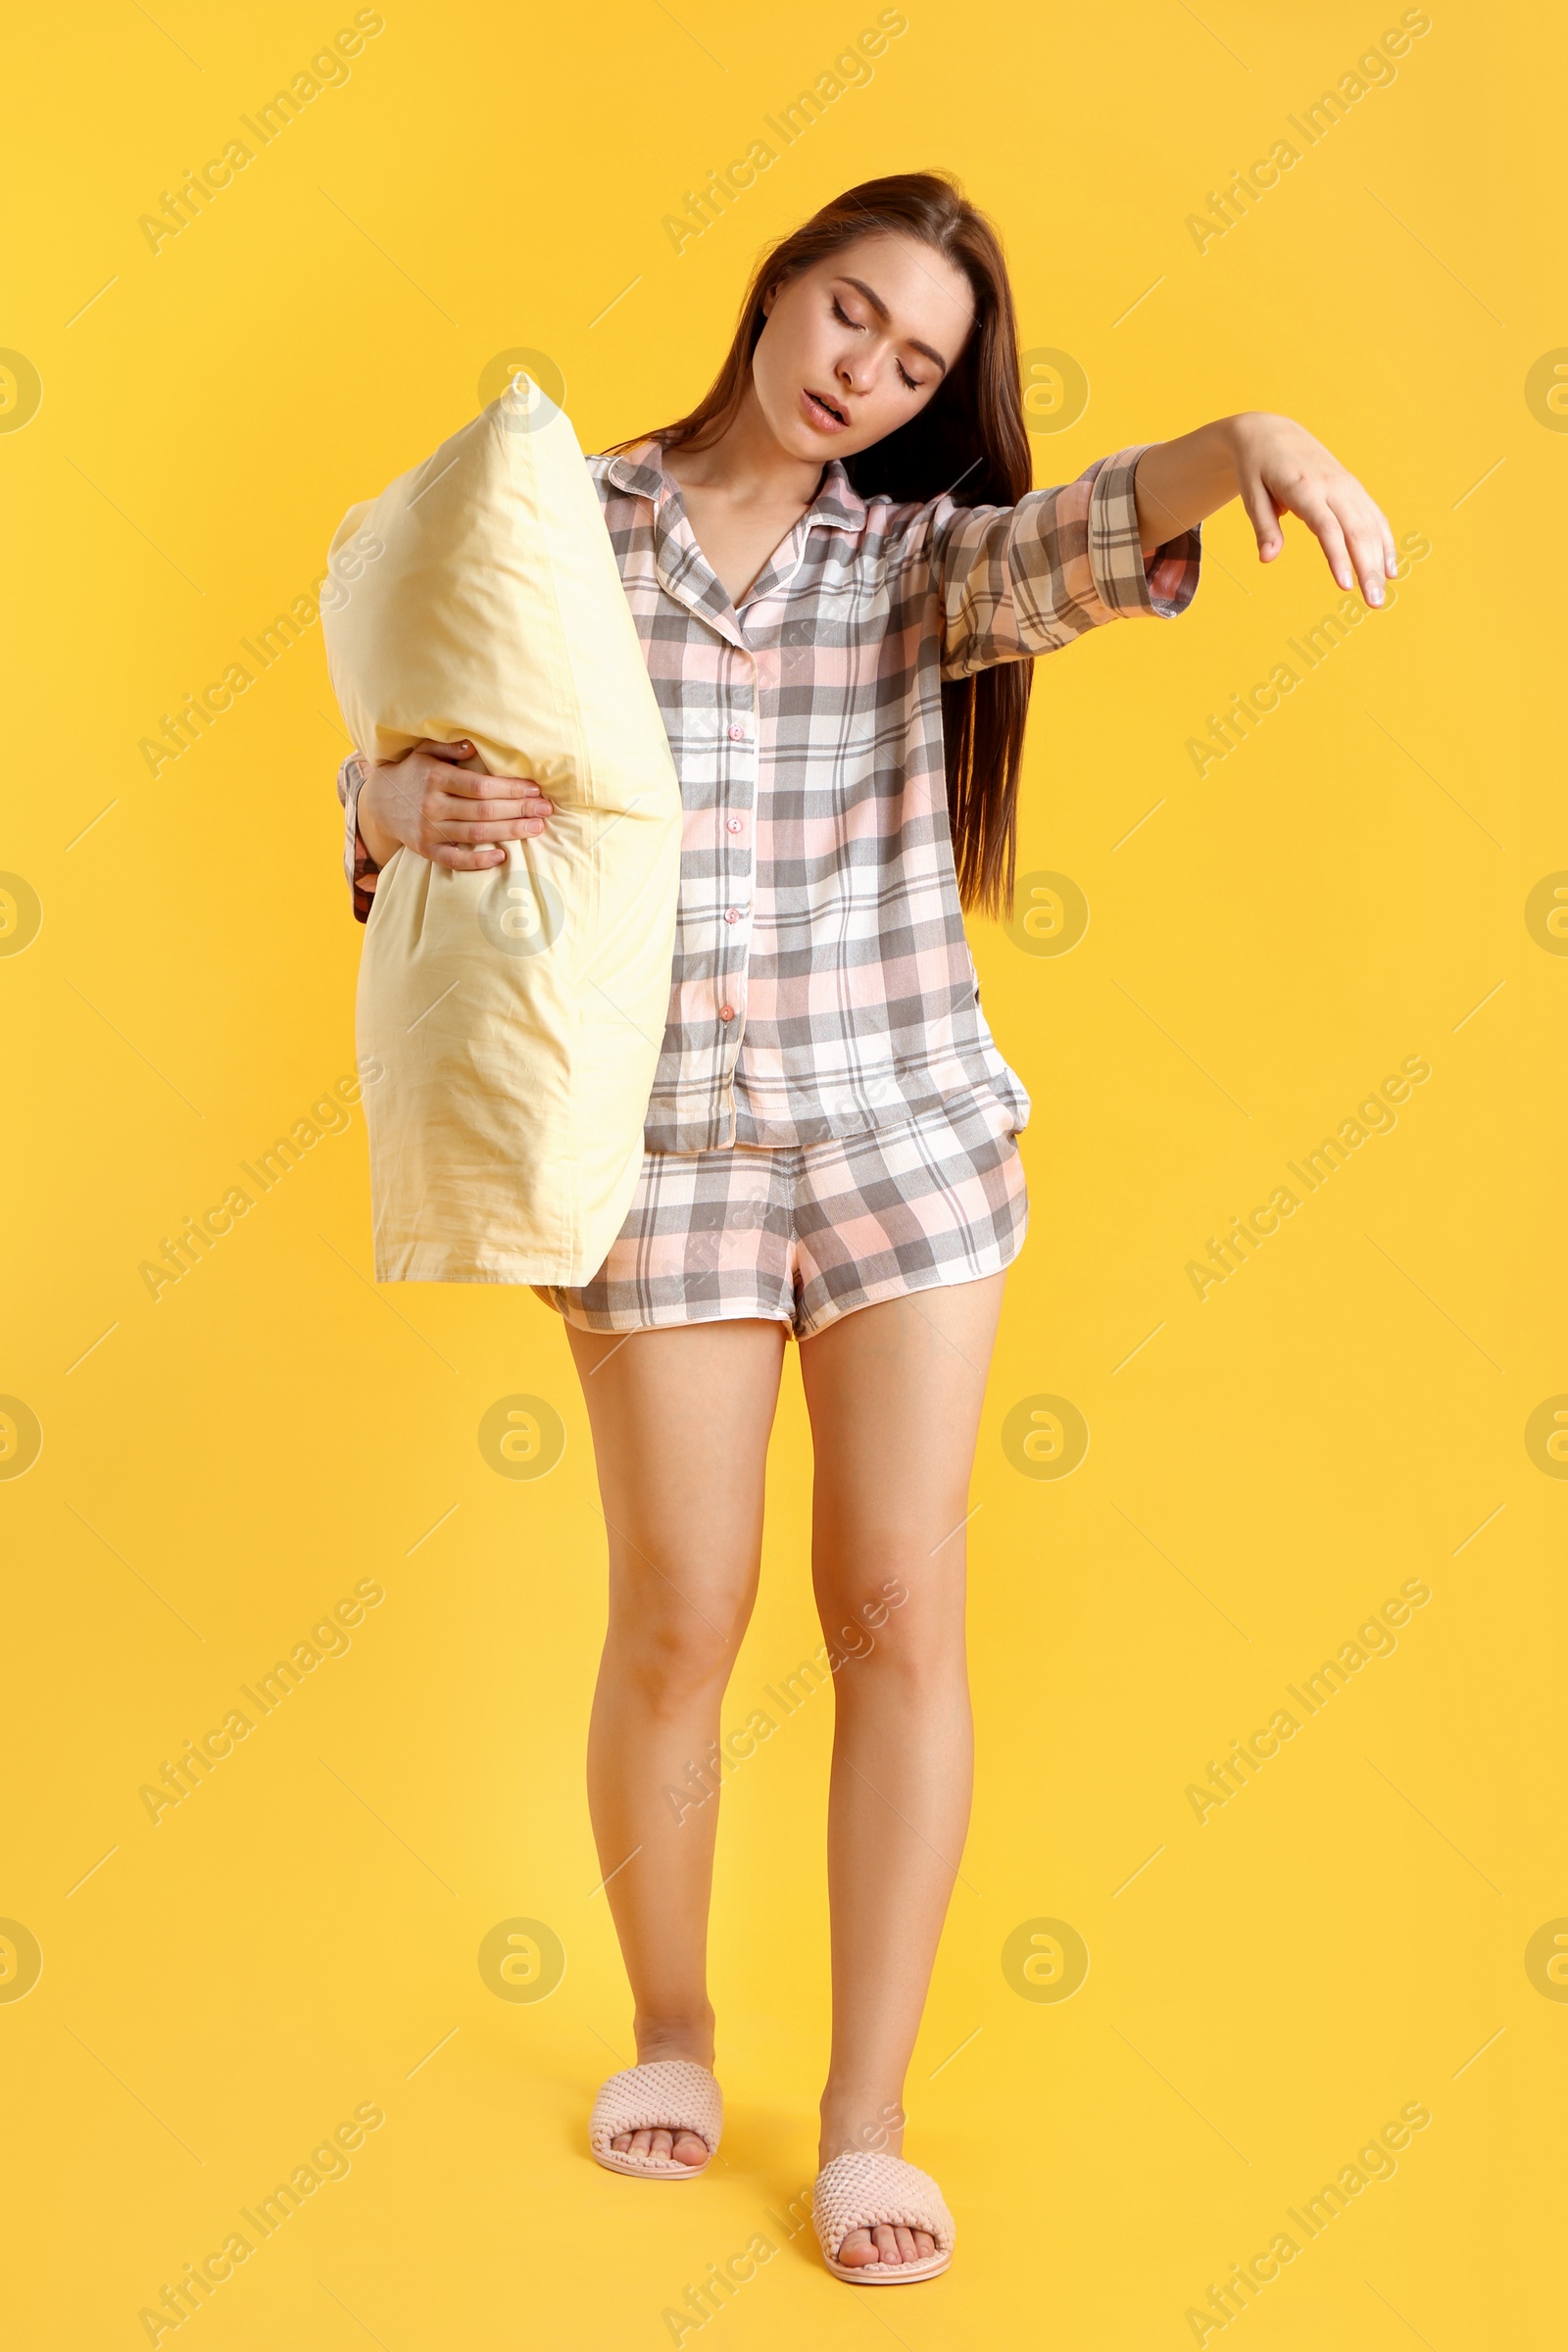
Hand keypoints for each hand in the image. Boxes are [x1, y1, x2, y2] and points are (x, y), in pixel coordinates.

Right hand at [356, 739, 551, 873]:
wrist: (380, 802)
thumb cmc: (413, 772)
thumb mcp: (425, 751)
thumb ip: (449, 746)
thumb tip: (473, 745)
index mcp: (436, 778)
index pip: (481, 786)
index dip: (510, 789)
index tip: (535, 789)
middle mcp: (433, 805)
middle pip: (484, 810)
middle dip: (519, 810)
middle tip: (546, 809)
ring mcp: (429, 831)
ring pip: (476, 833)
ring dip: (510, 832)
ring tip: (536, 828)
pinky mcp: (427, 850)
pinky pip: (455, 859)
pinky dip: (478, 860)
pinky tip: (502, 856)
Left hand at [1229, 412, 1396, 606]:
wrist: (1272, 432)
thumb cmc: (1257, 468)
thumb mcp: (1251, 496)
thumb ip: (1263, 528)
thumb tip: (1267, 559)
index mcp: (1304, 488)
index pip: (1327, 528)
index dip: (1338, 557)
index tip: (1346, 586)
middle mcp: (1332, 486)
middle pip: (1356, 531)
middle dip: (1368, 568)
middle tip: (1374, 602)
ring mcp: (1346, 485)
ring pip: (1371, 525)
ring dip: (1381, 561)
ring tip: (1381, 595)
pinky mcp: (1352, 488)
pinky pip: (1374, 516)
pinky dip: (1385, 541)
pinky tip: (1390, 568)